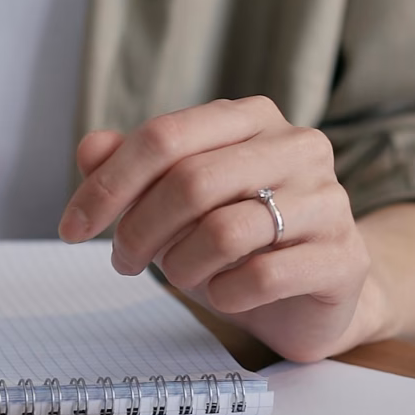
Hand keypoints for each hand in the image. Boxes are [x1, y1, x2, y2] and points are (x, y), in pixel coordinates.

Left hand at [58, 96, 387, 361]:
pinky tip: (224, 294)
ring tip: (181, 276)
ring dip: (181, 266)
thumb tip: (90, 148)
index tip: (71, 228)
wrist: (311, 295)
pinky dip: (225, 294)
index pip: (164, 137)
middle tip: (124, 261)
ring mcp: (328, 200)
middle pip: (190, 182)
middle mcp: (297, 146)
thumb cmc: (235, 242)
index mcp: (250, 119)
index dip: (107, 185)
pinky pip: (262, 276)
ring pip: (224, 231)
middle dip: (138, 231)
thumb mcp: (173, 204)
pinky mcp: (343, 257)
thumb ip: (133, 170)